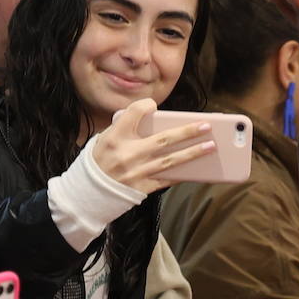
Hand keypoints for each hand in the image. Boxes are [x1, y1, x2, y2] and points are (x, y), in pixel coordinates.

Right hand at [92, 99, 215, 193]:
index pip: (134, 113)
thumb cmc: (100, 161)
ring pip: (171, 161)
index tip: (154, 106)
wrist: (87, 192)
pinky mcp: (142, 188)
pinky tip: (197, 167)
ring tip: (211, 146)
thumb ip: (124, 127)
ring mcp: (136, 172)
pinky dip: (182, 173)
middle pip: (164, 140)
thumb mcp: (103, 139)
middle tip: (206, 126)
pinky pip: (166, 179)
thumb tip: (150, 116)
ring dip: (193, 153)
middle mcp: (127, 154)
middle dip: (188, 132)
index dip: (146, 106)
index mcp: (115, 137)